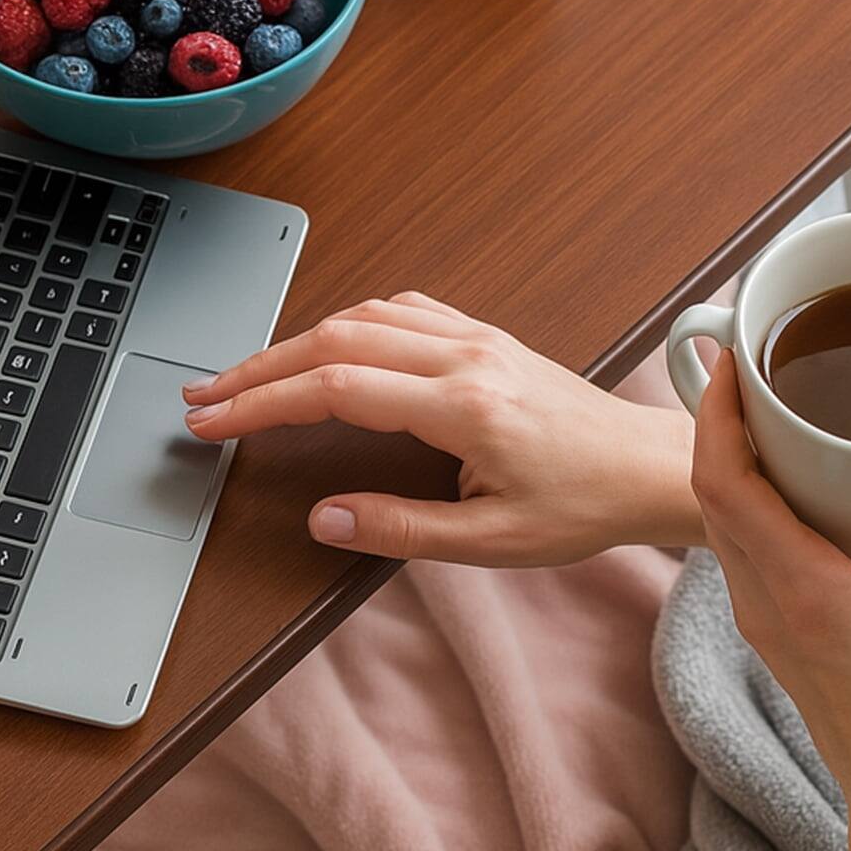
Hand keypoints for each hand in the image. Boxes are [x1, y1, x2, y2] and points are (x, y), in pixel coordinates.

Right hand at [180, 290, 682, 567]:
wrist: (646, 468)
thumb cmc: (584, 504)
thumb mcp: (493, 541)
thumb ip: (402, 529)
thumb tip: (326, 517)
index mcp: (465, 406)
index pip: (337, 387)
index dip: (264, 402)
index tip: (215, 422)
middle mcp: (467, 356)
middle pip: (336, 339)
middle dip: (259, 367)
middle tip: (204, 398)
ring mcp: (478, 339)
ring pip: (365, 316)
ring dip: (297, 340)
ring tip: (248, 375)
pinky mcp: (486, 337)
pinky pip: (403, 310)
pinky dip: (349, 323)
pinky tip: (328, 343)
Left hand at [691, 345, 850, 820]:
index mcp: (803, 589)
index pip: (725, 485)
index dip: (717, 416)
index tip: (731, 361)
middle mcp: (764, 603)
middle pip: (709, 495)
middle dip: (718, 424)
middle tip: (751, 368)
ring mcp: (760, 621)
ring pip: (716, 525)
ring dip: (728, 464)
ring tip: (764, 411)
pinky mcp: (772, 633)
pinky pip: (736, 551)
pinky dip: (745, 504)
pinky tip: (786, 482)